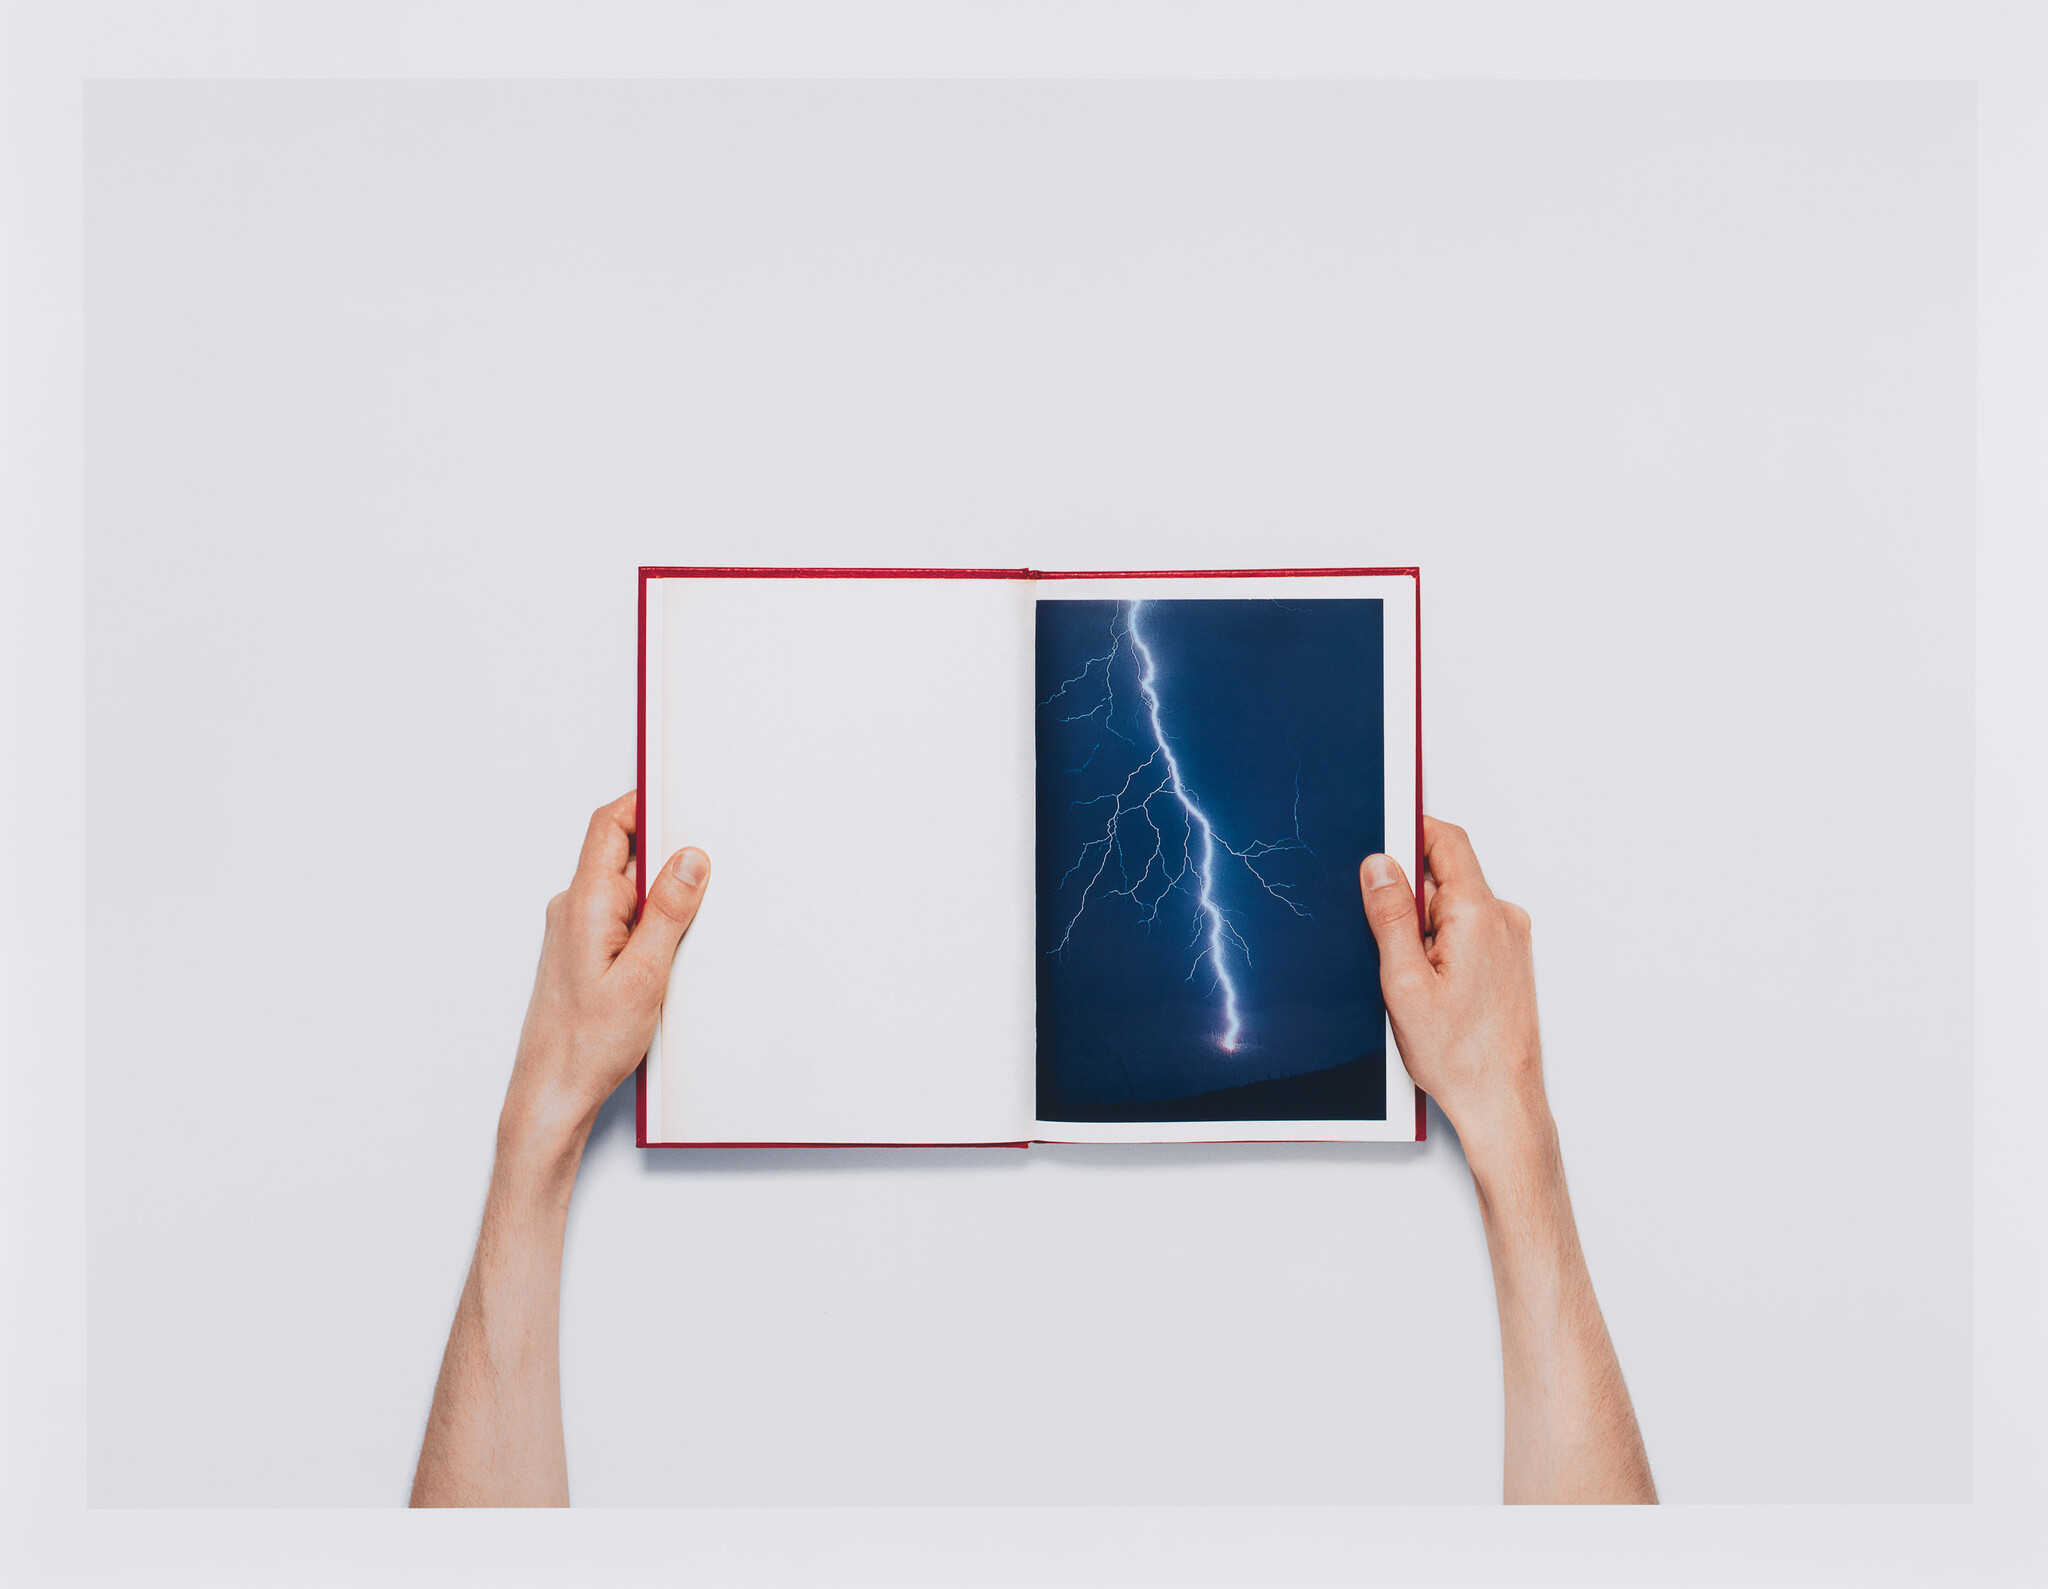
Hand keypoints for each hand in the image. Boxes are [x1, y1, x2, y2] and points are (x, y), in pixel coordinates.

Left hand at [499, 791, 709, 1162]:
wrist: (551, 1092)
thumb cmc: (588, 1044)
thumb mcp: (645, 976)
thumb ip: (669, 912)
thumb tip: (690, 859)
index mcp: (585, 903)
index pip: (610, 825)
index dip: (645, 802)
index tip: (684, 795)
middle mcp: (575, 908)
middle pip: (621, 850)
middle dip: (666, 848)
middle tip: (707, 860)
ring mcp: (576, 930)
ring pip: (624, 886)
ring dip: (660, 890)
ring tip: (695, 915)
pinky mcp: (584, 952)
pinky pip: (621, 915)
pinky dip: (650, 918)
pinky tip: (673, 946)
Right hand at [1358, 816, 1547, 1170]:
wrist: (1502, 1103)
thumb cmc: (1460, 1056)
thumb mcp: (1403, 982)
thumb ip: (1390, 916)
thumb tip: (1378, 865)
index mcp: (1479, 915)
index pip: (1446, 840)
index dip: (1409, 829)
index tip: (1378, 835)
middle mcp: (1502, 920)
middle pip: (1444, 875)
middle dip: (1407, 895)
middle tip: (1384, 940)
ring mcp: (1510, 942)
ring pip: (1452, 907)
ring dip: (1423, 928)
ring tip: (1410, 977)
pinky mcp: (1508, 963)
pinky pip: (1466, 932)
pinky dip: (1440, 946)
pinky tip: (1428, 987)